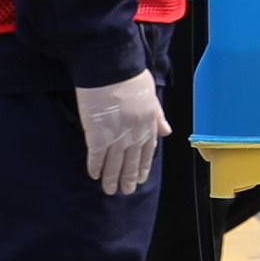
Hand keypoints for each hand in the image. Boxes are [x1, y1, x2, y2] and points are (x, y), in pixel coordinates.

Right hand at [74, 72, 167, 197]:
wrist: (112, 69)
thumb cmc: (130, 76)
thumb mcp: (151, 95)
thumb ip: (157, 115)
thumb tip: (166, 131)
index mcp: (149, 123)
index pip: (148, 151)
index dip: (144, 166)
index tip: (141, 176)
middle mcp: (135, 133)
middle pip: (132, 161)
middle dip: (129, 177)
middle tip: (126, 190)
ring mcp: (117, 136)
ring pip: (114, 163)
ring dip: (111, 178)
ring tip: (110, 190)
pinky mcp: (98, 135)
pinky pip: (97, 156)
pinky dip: (95, 167)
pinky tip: (93, 176)